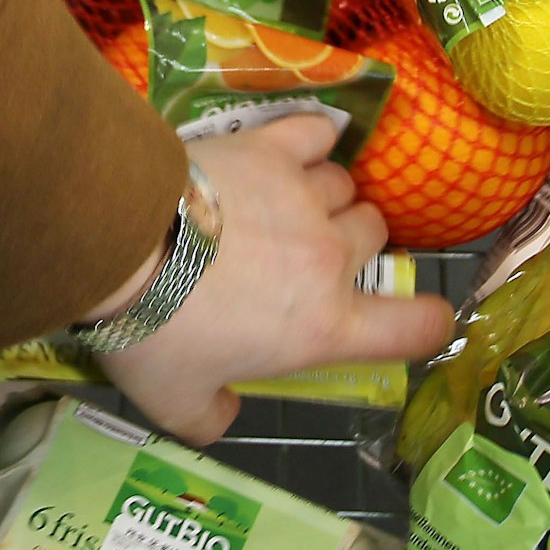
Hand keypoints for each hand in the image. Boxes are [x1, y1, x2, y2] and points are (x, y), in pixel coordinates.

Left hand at [94, 115, 453, 445]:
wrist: (120, 243)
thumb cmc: (155, 331)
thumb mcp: (176, 402)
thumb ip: (210, 417)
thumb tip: (224, 413)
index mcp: (323, 327)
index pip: (416, 327)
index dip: (428, 323)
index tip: (416, 320)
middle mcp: (330, 259)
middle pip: (374, 237)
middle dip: (350, 246)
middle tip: (304, 257)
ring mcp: (304, 197)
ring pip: (344, 187)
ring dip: (325, 196)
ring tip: (284, 205)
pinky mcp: (270, 150)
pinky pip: (316, 132)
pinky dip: (311, 138)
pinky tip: (293, 148)